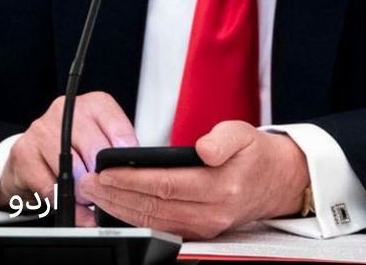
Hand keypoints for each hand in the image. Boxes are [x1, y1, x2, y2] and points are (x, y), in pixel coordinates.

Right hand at [0, 91, 137, 224]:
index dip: (124, 158)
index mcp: (94, 104)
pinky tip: (68, 200)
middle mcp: (67, 110)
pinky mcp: (24, 150)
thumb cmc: (75, 149)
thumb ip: (118, 153)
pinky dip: (63, 200)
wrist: (31, 157)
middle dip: (102, 178)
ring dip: (83, 191)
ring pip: (72, 168)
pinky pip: (50, 185)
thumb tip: (133, 174)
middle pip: (95, 150)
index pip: (119, 130)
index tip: (126, 174)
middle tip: (104, 191)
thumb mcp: (102, 142)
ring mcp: (42, 128)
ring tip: (87, 197)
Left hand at [79, 121, 310, 238]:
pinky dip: (136, 218)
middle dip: (116, 195)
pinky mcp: (200, 233)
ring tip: (96, 194)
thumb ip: (224, 138)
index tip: (107, 170)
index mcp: (221, 187)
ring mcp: (205, 227)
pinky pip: (161, 228)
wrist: (276, 181)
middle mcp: (212, 213)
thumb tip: (204, 149)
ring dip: (121, 209)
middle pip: (154, 206)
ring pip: (154, 221)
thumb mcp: (244, 133)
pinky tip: (118, 207)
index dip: (132, 179)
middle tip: (89, 182)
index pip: (166, 184)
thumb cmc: (254, 155)